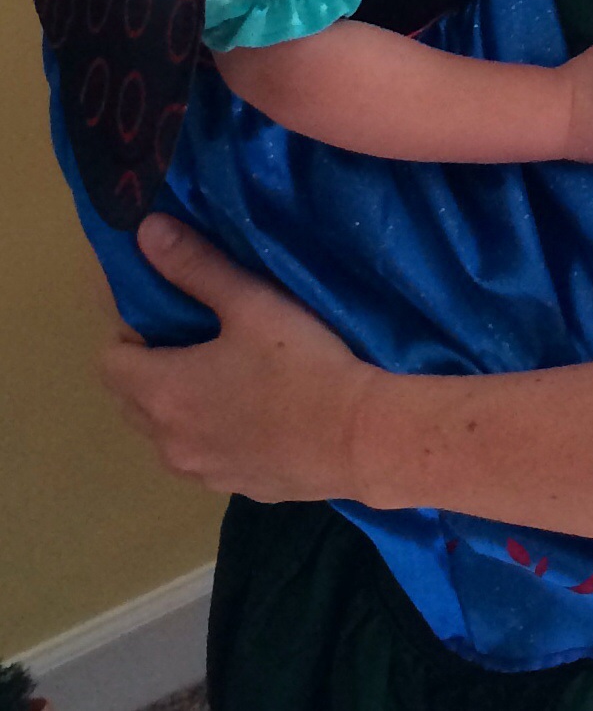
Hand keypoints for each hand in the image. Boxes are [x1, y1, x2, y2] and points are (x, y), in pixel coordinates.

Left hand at [101, 216, 378, 504]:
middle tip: (191, 335)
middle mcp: (166, 438)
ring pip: (164, 431)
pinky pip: (199, 456)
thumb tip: (146, 231)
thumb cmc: (302, 365)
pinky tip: (251, 411)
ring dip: (175, 402)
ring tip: (221, 372)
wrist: (358, 437)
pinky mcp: (232, 485)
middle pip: (130, 397)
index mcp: (162, 391)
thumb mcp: (253, 304)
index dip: (128, 332)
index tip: (163, 310)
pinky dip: (207, 431)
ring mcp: (198, 469)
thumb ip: (197, 267)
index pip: (110, 359)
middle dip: (147, 365)